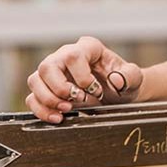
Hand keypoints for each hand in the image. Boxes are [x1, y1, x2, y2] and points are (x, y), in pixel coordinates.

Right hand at [26, 36, 142, 123]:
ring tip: (67, 110)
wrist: (121, 94)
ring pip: (35, 80)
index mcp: (88, 48)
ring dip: (48, 100)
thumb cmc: (125, 82)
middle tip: (78, 101)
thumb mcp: (134, 78)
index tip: (95, 90)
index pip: (73, 56)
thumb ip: (130, 76)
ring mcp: (54, 71)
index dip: (82, 77)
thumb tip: (116, 79)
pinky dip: (41, 110)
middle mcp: (66, 55)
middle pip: (47, 66)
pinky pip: (32, 97)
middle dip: (60, 89)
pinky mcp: (46, 88)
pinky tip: (57, 118)